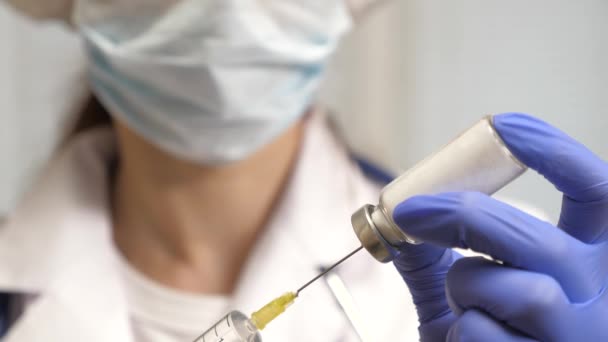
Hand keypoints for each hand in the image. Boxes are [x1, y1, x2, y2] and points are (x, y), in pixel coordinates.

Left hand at [393, 113, 607, 340]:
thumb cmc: (489, 340)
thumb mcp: (464, 294)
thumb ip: (434, 257)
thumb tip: (393, 218)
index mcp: (590, 262)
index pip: (598, 191)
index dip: (554, 153)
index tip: (501, 124)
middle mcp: (600, 296)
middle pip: (534, 236)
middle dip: (460, 215)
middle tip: (408, 211)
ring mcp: (580, 336)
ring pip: (516, 289)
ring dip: (466, 290)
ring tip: (462, 308)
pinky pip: (487, 334)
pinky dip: (462, 334)